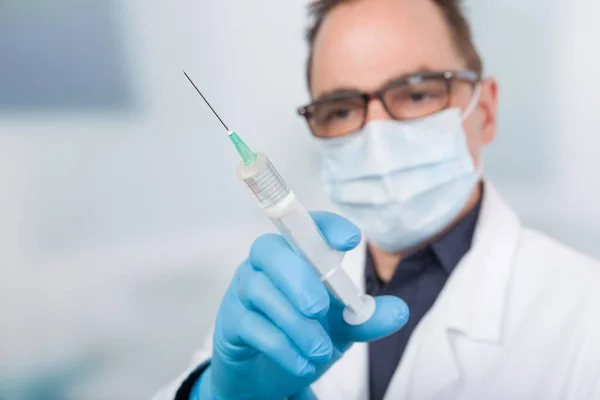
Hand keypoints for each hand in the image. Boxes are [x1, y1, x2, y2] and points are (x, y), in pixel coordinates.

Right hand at [195, 212, 408, 399]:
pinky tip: (302, 364)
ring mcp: (243, 292)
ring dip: (294, 324)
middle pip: (270, 251)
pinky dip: (280, 347)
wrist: (266, 374)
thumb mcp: (341, 327)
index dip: (326, 227)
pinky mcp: (230, 322)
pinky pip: (251, 325)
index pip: (305, 226)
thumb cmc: (303, 334)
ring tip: (320, 351)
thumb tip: (400, 311)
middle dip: (297, 278)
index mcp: (294, 256)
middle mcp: (264, 266)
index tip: (350, 240)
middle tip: (320, 309)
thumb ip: (366, 318)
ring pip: (260, 292)